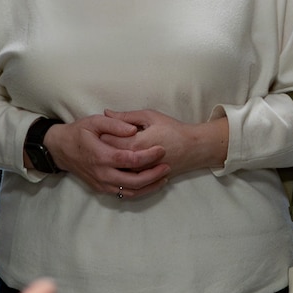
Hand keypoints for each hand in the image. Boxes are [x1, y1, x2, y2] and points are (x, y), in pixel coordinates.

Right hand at [44, 115, 168, 199]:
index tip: (162, 149)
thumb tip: (134, 129)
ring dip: (150, 186)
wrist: (60, 149)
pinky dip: (139, 191)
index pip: (130, 160)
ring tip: (164, 176)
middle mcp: (102, 173)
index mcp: (101, 156)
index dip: (148, 156)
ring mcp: (102, 184)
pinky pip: (124, 194)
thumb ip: (115, 124)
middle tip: (168, 165)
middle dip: (154, 175)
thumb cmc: (78, 132)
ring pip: (131, 191)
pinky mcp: (102, 189)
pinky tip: (150, 183)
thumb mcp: (94, 121)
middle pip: (134, 181)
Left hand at [102, 108, 226, 177]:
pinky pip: (127, 180)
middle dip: (103, 148)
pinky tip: (119, 165)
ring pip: (116, 171)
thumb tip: (106, 112)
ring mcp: (141, 174)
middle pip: (109, 157)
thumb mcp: (150, 116)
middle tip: (100, 140)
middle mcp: (136, 162)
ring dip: (110, 162)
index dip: (101, 134)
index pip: (108, 140)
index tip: (99, 129)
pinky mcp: (146, 180)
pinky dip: (120, 173)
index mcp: (135, 144)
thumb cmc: (172, 129)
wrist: (193, 148)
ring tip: (108, 152)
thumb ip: (126, 116)